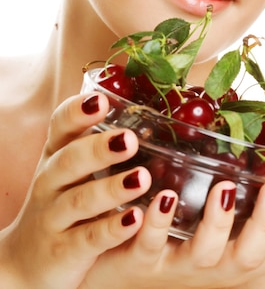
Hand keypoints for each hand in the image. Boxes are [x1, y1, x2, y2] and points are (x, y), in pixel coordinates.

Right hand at [0, 92, 151, 288]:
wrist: (22, 264)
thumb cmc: (58, 202)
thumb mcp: (67, 170)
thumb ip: (94, 142)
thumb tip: (142, 107)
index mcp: (55, 156)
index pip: (60, 128)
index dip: (77, 113)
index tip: (101, 100)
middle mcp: (50, 184)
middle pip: (70, 161)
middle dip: (99, 149)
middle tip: (130, 139)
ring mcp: (54, 218)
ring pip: (81, 200)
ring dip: (112, 188)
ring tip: (142, 179)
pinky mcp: (65, 251)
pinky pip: (89, 238)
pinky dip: (112, 229)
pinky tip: (135, 219)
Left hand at [81, 175, 264, 288]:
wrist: (118, 267)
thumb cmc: (177, 232)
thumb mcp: (213, 213)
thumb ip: (239, 181)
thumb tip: (263, 131)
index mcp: (237, 253)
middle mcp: (215, 265)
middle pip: (252, 256)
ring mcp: (178, 266)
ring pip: (205, 255)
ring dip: (218, 223)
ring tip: (223, 188)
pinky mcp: (140, 261)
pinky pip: (150, 247)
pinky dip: (157, 225)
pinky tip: (161, 197)